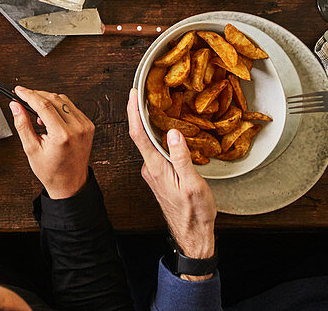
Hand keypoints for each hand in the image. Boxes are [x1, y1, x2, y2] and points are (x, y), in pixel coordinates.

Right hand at [9, 87, 92, 198]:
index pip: (43, 105)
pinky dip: (58, 106)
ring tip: (37, 114)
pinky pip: (71, 106)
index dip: (28, 95)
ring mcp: (85, 126)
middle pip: (54, 99)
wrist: (71, 183)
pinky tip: (50, 117)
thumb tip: (15, 105)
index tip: (18, 91)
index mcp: (62, 135)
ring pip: (63, 100)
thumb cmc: (51, 171)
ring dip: (47, 100)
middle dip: (36, 95)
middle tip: (23, 98)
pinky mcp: (88, 125)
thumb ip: (22, 124)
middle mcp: (77, 128)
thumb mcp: (31, 149)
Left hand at [127, 90, 215, 261]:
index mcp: (155, 168)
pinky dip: (157, 138)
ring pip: (148, 144)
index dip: (133, 112)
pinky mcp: (159, 176)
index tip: (132, 95)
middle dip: (139, 113)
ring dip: (149, 125)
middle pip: (140, 135)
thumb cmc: (194, 213)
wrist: (192, 235)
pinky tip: (165, 132)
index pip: (138, 134)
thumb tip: (172, 133)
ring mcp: (153, 173)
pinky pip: (155, 152)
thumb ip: (181, 158)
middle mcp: (149, 168)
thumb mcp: (192, 184)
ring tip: (153, 106)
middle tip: (142, 93)